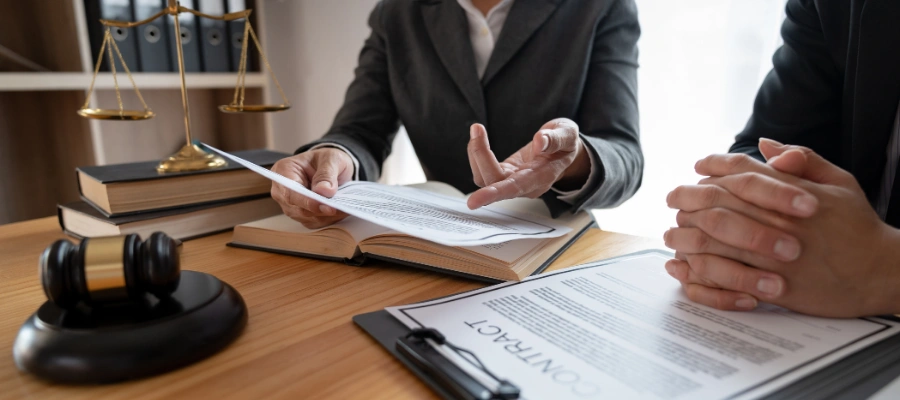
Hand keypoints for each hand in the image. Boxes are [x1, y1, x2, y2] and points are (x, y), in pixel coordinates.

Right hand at [270, 148, 352, 228]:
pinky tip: (340, 211)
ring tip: (344, 208)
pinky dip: (328, 219)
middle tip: (339, 208)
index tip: (325, 205)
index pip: (290, 191)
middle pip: (297, 208)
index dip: (306, 201)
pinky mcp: (301, 215)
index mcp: (283, 171)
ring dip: (326, 216)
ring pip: (307, 218)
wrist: (331, 167)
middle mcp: (282, 190)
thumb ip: (327, 173)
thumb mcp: (331, 158)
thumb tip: (324, 191)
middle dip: (319, 210)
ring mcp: (290, 205)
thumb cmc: (327, 159)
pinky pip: (314, 222)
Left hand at [466, 118, 590, 208]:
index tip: (473, 201)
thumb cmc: (565, 144)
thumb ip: (556, 138)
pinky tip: (478, 137)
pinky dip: (476, 153)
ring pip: (485, 177)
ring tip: (477, 129)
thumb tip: (539, 141)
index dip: (494, 193)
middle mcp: (524, 185)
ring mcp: (512, 181)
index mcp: (542, 177)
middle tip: (477, 129)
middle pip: (494, 181)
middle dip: (480, 156)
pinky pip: (483, 170)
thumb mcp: (568, 134)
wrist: (563, 152)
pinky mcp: (504, 173)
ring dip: (476, 153)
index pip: (515, 187)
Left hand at [664, 141, 899, 316]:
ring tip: (673, 232)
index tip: (697, 167)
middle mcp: (777, 221)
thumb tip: (765, 145)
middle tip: (674, 199)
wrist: (881, 273)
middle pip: (716, 203)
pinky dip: (699, 271)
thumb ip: (802, 159)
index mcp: (791, 193)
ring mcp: (772, 255)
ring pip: (712, 241)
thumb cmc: (858, 226)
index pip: (740, 172)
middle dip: (687, 199)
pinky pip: (723, 277)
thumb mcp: (839, 182)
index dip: (713, 166)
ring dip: (685, 235)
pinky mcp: (771, 286)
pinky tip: (686, 265)